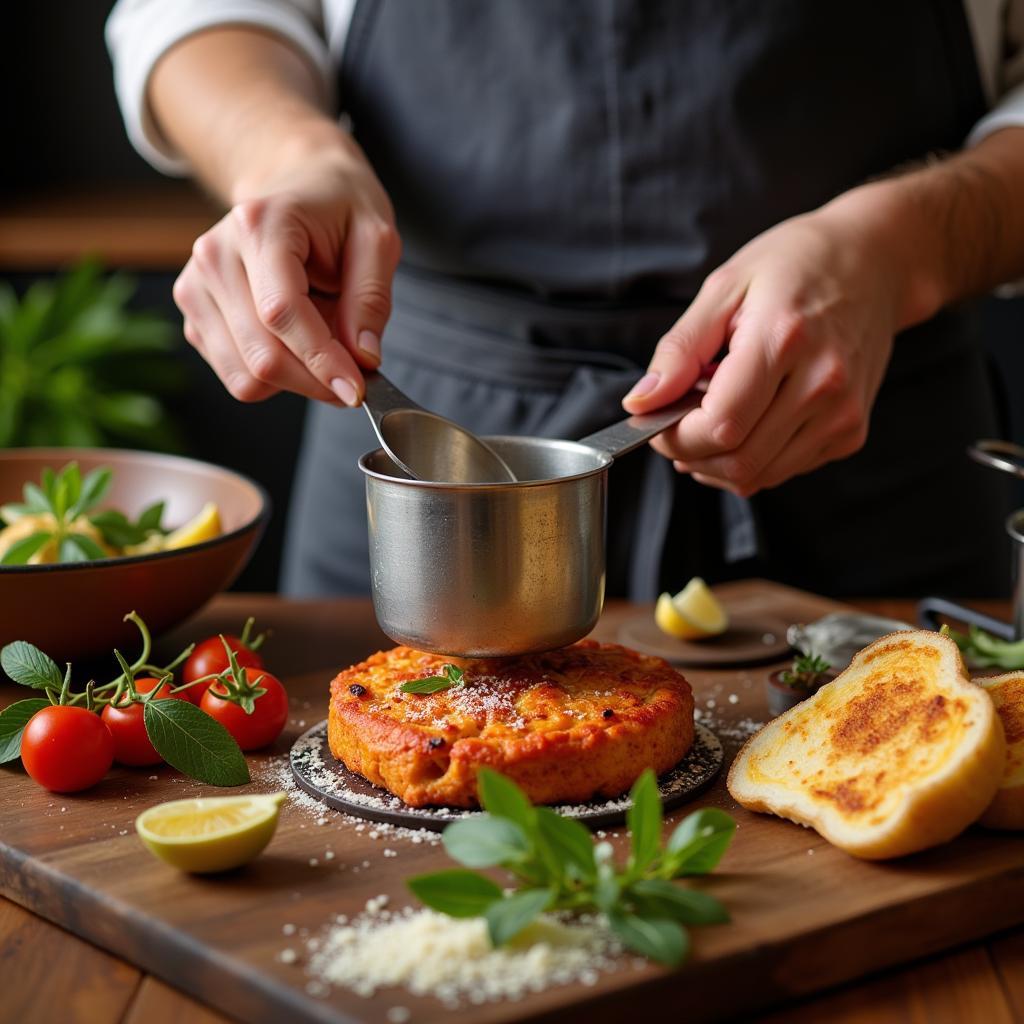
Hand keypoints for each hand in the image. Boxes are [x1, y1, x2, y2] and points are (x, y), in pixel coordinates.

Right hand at [172, 134, 399, 405]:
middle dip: (315, 381)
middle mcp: (215, 255)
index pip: (282, 313)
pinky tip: (295, 342)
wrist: (297, 184)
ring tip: (324, 345)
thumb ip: (371, 300)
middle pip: (261, 355)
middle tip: (355, 378)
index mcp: (259, 226)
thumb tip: (363, 360)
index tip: (357, 391)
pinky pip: (236, 375)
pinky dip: (274, 377)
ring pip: (245, 376)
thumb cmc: (339, 209)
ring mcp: (196, 286)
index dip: (321, 361)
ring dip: (296, 381)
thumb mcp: (377, 239)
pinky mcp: (194, 314)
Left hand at [622, 201, 916, 495]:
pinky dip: (752, 460)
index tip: (657, 422)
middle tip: (676, 425)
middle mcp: (821, 383)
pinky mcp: (852, 431)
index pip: (719, 426)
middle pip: (739, 460)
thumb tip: (641, 402)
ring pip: (760, 475)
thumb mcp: (725, 287)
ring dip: (718, 463)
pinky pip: (785, 470)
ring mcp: (842, 413)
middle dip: (691, 454)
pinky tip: (747, 422)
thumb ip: (680, 350)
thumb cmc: (796, 265)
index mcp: (783, 340)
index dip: (676, 437)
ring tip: (710, 420)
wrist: (875, 262)